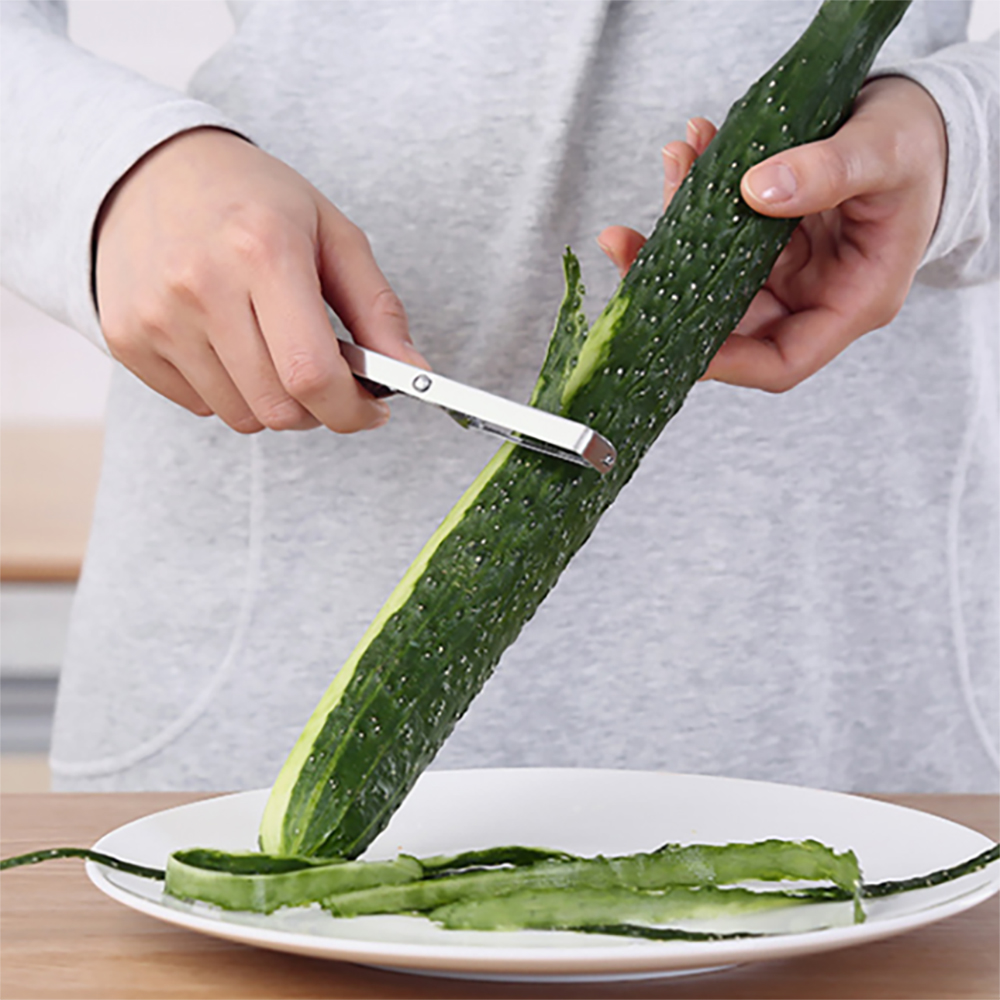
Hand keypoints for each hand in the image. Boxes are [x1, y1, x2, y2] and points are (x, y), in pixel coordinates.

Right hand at [95, 127, 426, 432]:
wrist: (148, 167)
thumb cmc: (252, 198)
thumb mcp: (331, 233)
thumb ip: (378, 308)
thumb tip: (414, 375)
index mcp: (263, 251)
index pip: (311, 373)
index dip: (352, 410)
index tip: (371, 409)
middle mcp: (201, 285)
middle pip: (279, 409)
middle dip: (319, 411)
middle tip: (328, 380)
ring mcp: (156, 316)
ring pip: (241, 417)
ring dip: (274, 403)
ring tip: (275, 350)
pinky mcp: (127, 338)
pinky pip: (200, 406)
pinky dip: (230, 392)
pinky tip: (230, 344)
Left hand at [598, 76, 947, 391]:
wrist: (921, 122)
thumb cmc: (918, 147)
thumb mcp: (886, 152)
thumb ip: (830, 171)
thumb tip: (757, 191)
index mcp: (852, 302)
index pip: (782, 361)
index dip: (727, 362)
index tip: (674, 334)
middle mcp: (811, 296)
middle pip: (731, 321)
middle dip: (673, 285)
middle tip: (626, 243)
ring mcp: (784, 270)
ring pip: (714, 273)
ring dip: (680, 226)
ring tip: (672, 167)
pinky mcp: (766, 240)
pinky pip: (720, 232)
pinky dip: (699, 194)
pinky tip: (690, 152)